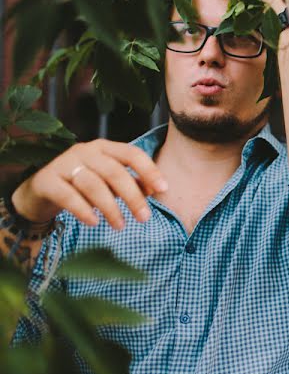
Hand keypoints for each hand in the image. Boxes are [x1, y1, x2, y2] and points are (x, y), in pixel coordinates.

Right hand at [11, 140, 167, 229]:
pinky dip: (84, 210)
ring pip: (92, 184)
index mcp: (104, 147)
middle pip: (114, 172)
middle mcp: (84, 151)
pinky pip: (68, 195)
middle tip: (144, 218)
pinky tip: (94, 222)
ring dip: (110, 207)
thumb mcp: (108, 182)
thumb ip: (131, 183)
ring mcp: (63, 163)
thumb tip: (153, 190)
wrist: (40, 191)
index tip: (164, 190)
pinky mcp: (46, 180)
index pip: (131, 154)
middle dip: (132, 196)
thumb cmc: (82, 185)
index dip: (149, 170)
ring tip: (120, 226)